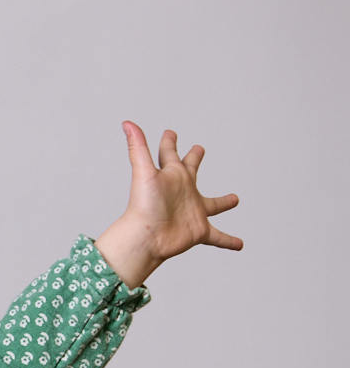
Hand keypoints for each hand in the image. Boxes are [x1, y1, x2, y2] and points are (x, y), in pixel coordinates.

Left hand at [95, 122, 242, 287]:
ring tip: (235, 200)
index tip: (170, 133)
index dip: (169, 142)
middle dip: (195, 159)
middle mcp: (183, 192)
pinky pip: (218, 237)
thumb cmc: (143, 205)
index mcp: (172, 176)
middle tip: (199, 149)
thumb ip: (138, 147)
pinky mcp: (199, 230)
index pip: (170, 153)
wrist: (146, 237)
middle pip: (191, 171)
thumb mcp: (144, 171)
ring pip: (212, 205)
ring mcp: (192, 211)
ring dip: (223, 203)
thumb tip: (127, 122)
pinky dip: (228, 241)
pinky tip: (240, 245)